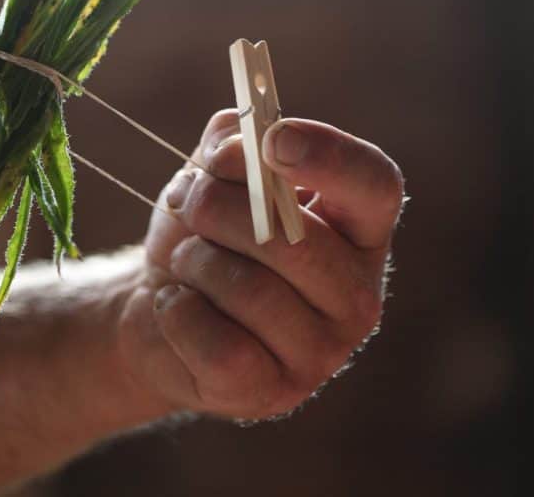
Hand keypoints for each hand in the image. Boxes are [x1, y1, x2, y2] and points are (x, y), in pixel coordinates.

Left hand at [121, 111, 402, 420]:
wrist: (158, 307)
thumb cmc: (205, 235)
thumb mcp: (214, 175)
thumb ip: (232, 145)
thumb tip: (239, 150)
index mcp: (357, 230)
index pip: (375, 187)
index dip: (330, 158)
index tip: (275, 141)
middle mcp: (356, 295)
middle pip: (296, 241)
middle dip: (221, 209)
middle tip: (190, 202)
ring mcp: (321, 353)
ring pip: (250, 290)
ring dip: (194, 260)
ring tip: (186, 262)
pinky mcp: (271, 392)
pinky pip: (215, 341)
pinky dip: (175, 310)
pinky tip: (177, 305)